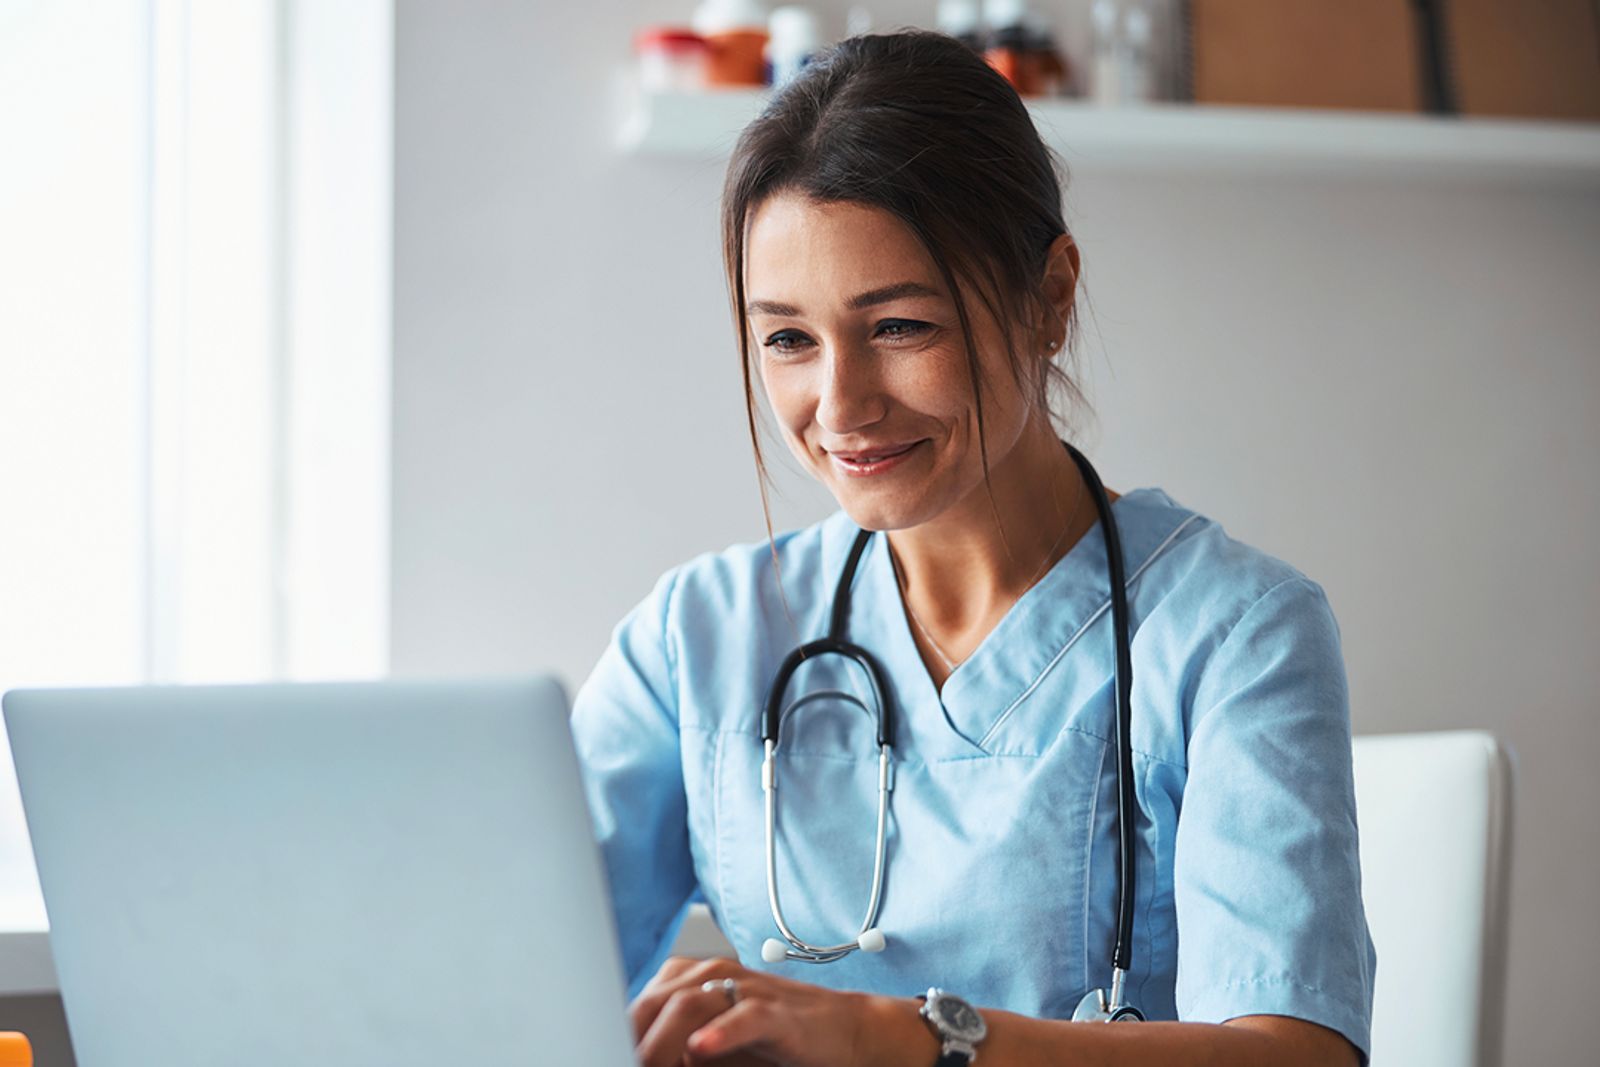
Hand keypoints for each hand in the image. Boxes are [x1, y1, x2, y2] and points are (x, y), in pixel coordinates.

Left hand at [629, 956, 931, 1066]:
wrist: (843, 1032)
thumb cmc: (773, 1040)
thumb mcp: (711, 1045)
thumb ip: (671, 1048)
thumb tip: (624, 1053)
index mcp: (691, 979)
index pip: (637, 1006)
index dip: (619, 1036)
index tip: (606, 1054)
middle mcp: (713, 975)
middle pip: (653, 1003)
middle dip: (634, 1041)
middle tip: (622, 1063)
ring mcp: (746, 989)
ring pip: (688, 1007)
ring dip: (662, 1045)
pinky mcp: (777, 1013)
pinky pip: (744, 1018)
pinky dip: (719, 1035)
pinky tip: (699, 1050)